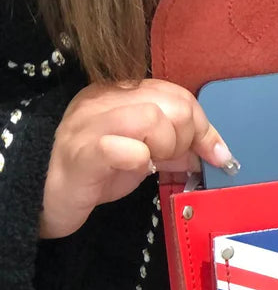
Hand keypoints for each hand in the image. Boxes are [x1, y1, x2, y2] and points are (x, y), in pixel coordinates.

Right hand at [41, 79, 236, 238]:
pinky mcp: (83, 153)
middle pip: (172, 104)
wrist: (49, 195)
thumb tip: (215, 151)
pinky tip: (136, 169)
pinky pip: (125, 148)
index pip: (178, 94)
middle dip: (186, 138)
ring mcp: (91, 124)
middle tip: (172, 160)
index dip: (204, 125)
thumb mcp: (147, 152)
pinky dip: (140, 160)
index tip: (216, 154)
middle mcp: (105, 100)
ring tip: (152, 163)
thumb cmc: (99, 172)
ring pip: (152, 118)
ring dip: (166, 147)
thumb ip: (178, 145)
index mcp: (122, 93)